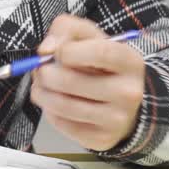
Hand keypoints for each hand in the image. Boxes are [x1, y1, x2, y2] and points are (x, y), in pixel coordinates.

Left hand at [30, 14, 145, 151]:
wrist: (123, 101)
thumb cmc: (101, 63)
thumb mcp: (90, 37)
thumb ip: (66, 29)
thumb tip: (45, 50)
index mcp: (130, 61)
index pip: (100, 52)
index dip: (68, 50)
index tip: (57, 52)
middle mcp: (129, 92)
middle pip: (71, 81)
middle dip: (45, 73)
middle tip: (39, 70)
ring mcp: (117, 119)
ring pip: (63, 105)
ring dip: (41, 93)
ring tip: (41, 85)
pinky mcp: (102, 139)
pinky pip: (62, 124)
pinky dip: (50, 111)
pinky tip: (54, 102)